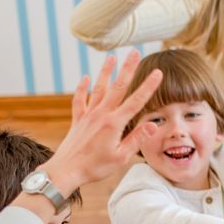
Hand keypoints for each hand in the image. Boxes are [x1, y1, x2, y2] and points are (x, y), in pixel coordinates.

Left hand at [44, 53, 164, 192]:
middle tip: (135, 52)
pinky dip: (82, 88)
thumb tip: (152, 124)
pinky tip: (84, 78)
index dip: (148, 86)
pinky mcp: (78, 120)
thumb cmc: (95, 167)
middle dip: (128, 68)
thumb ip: (136, 139)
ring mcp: (88, 116)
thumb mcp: (121, 157)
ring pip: (99, 88)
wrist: (66, 171)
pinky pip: (80, 100)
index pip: (136, 100)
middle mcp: (101, 115)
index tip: (157, 72)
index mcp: (114, 123)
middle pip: (118, 87)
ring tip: (111, 56)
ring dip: (106, 72)